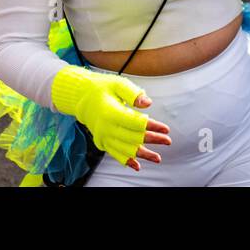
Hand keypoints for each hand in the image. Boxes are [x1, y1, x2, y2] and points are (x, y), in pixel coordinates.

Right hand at [50, 67, 171, 169]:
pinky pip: (115, 154)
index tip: (166, 129)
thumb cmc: (103, 88)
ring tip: (158, 158)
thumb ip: (133, 93)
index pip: (136, 123)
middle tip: (168, 141)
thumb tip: (148, 103)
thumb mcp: (118, 84)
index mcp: (110, 112)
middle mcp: (105, 128)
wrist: (82, 98)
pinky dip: (126, 161)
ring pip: (125, 150)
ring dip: (142, 155)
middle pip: (133, 138)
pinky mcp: (102, 142)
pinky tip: (137, 166)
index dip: (152, 126)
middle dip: (152, 140)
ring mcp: (102, 137)